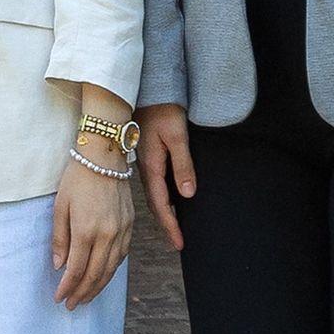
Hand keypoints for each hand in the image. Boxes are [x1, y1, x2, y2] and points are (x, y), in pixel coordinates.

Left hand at [52, 149, 134, 307]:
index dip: (68, 288)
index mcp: (86, 230)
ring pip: (111, 269)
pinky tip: (103, 277)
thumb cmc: (77, 178)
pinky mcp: (130, 225)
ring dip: (98, 287)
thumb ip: (60, 238)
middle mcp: (107, 234)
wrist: (105, 157)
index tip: (60, 298)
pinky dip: (111, 271)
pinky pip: (122, 256)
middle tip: (72, 305)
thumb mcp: (60, 206)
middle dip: (82, 293)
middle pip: (95, 274)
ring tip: (86, 297)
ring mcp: (122, 231)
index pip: (76, 269)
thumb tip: (59, 265)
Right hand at [136, 105, 196, 250]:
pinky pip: (154, 184)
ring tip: (174, 226)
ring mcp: (145, 162)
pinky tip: (170, 200)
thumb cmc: (164, 110)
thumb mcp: (177, 137)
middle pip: (156, 204)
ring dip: (164, 212)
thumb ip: (183, 165)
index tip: (180, 243)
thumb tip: (188, 194)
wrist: (147, 90)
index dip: (171, 225)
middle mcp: (146, 169)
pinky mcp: (147, 156)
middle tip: (178, 241)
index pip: (162, 205)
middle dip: (167, 224)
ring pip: (154, 195)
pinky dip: (162, 198)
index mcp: (152, 167)